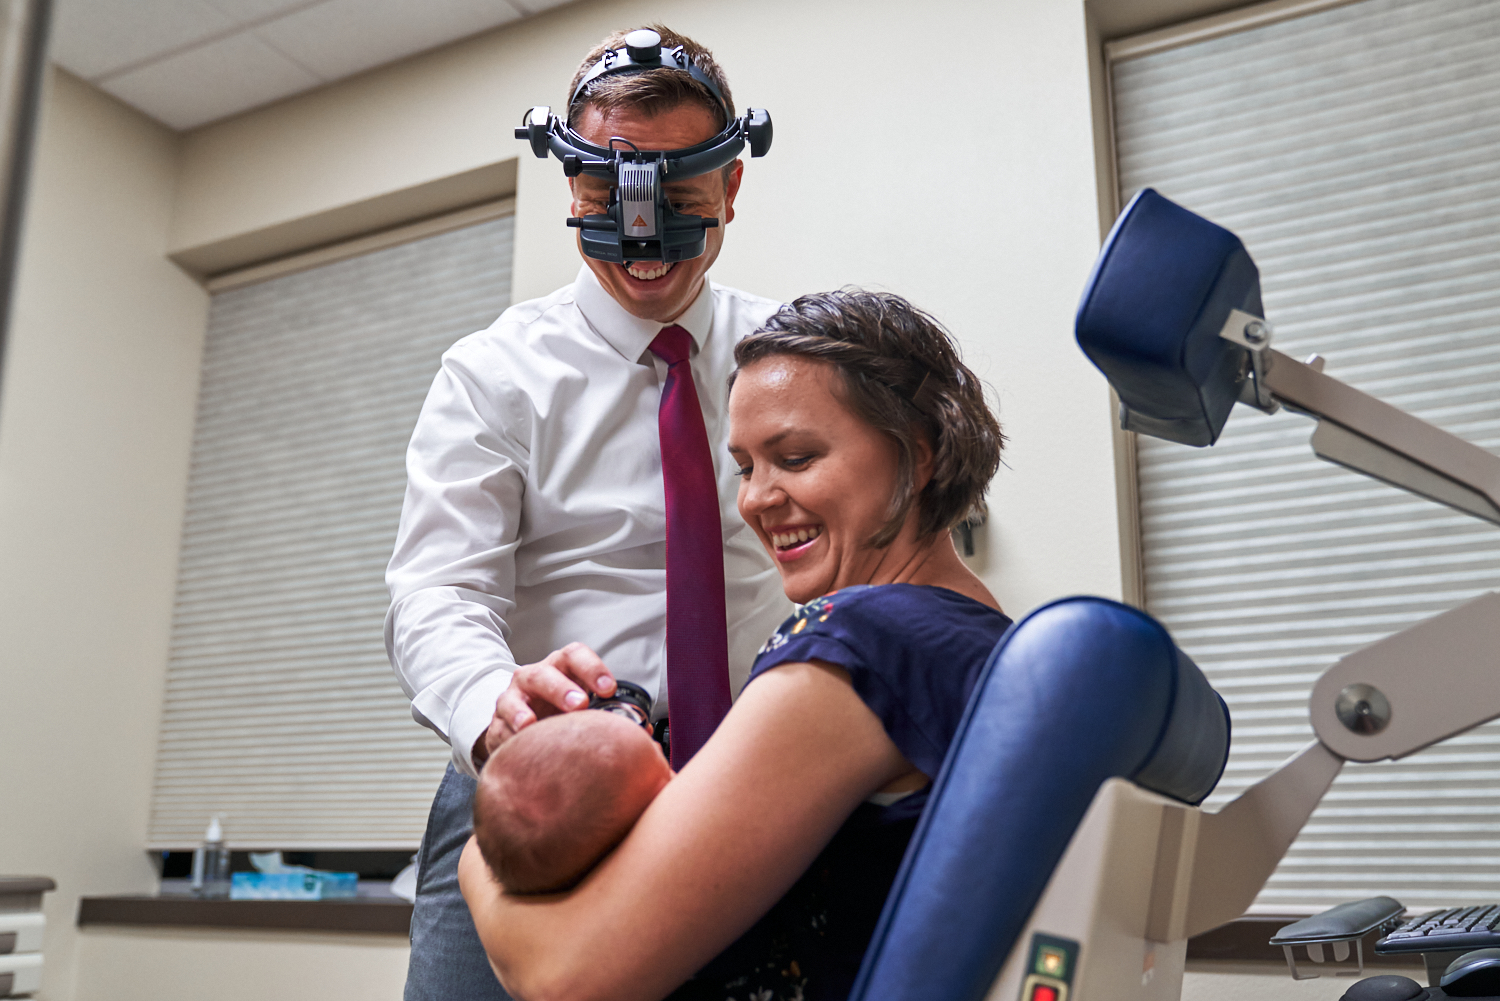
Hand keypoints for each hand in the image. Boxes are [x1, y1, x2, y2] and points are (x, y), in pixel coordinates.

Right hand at [472, 643, 616, 767]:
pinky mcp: (497, 721)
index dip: (592, 668)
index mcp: (562, 668)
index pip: (575, 655)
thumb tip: (643, 736)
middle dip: (561, 688)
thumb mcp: (583, 707)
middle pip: (544, 674)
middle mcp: (535, 677)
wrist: (523, 722)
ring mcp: (513, 698)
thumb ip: (608, 715)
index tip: (608, 689)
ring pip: (515, 697)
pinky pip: (499, 728)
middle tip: (579, 705)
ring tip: (532, 724)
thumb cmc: (561, 711)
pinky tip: (517, 745)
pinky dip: (508, 737)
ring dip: (524, 711)